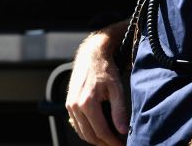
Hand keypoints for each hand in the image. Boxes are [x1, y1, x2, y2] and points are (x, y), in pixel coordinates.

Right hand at [66, 22, 129, 145]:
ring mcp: (70, 105)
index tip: (122, 145)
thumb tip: (123, 130)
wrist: (91, 55)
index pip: (101, 132)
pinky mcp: (69, 103)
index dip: (113, 142)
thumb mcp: (116, 89)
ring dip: (95, 139)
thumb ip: (119, 111)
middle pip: (90, 135)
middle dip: (105, 143)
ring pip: (82, 132)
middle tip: (117, 144)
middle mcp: (75, 105)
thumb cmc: (105, 69)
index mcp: (87, 102)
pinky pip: (76, 124)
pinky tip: (97, 131)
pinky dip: (86, 131)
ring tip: (109, 139)